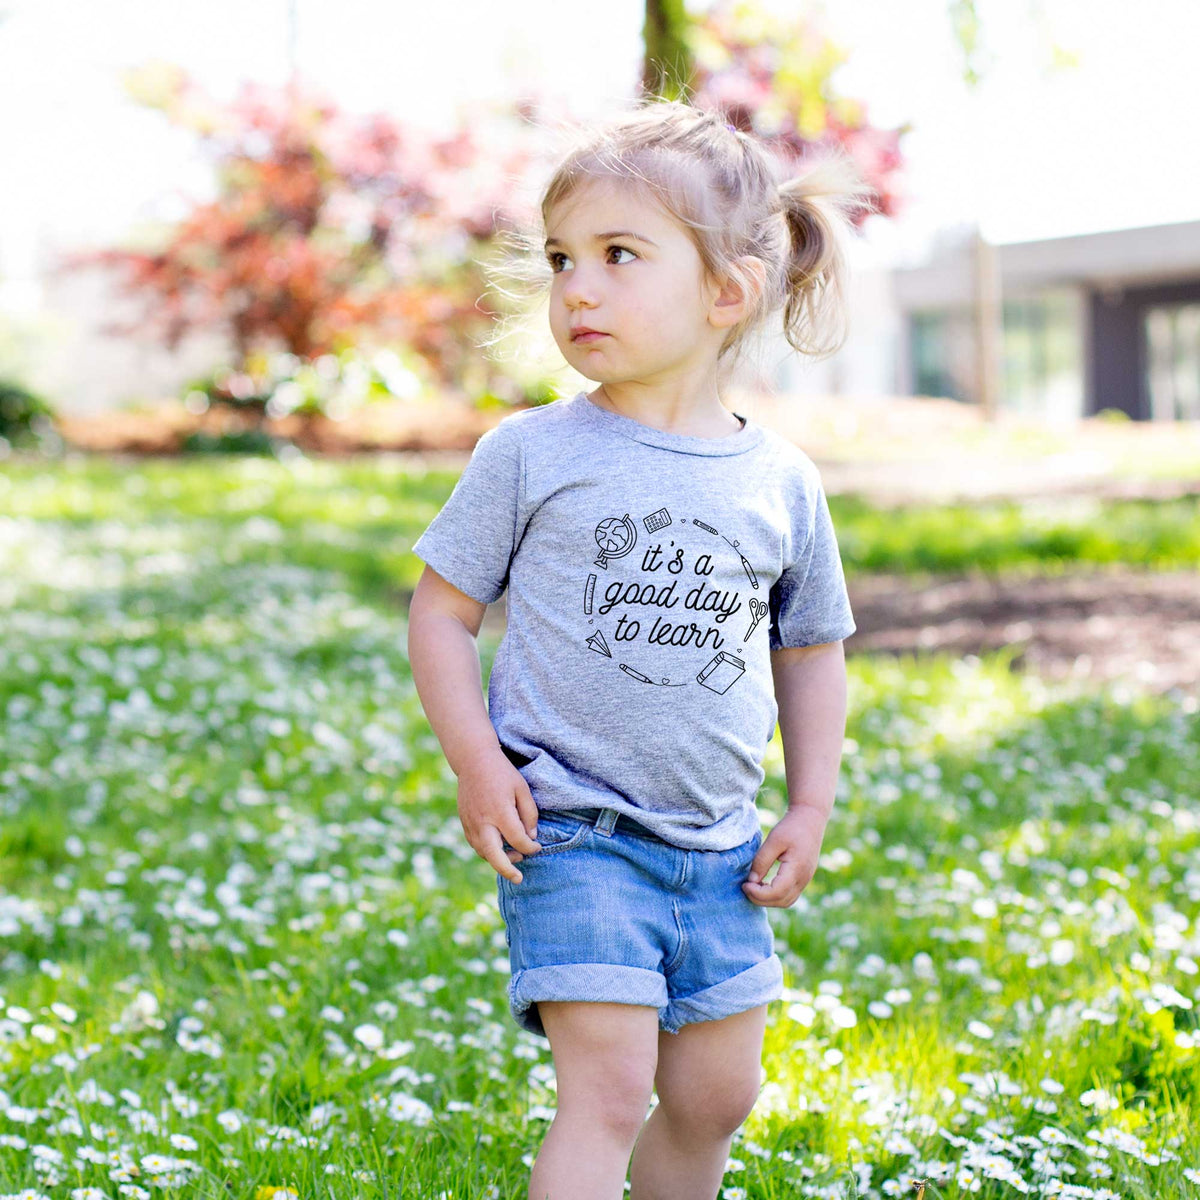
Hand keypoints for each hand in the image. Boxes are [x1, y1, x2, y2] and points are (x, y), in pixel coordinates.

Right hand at [456, 749, 541, 884]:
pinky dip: (487, 851)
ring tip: (514, 858)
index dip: (530, 848)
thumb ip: (529, 814)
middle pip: (493, 855)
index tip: (537, 847)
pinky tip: (499, 848)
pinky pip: (475, 844)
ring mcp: (471, 823)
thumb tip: (531, 837)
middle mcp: (483, 821)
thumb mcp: (522, 789)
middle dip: (507, 870)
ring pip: (483, 852)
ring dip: (498, 860)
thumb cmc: (502, 773)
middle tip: (519, 878)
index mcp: (500, 812)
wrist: (473, 761)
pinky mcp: (464, 823)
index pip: (518, 840)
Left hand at [742, 806, 828, 907]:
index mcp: (797, 869)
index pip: (777, 892)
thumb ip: (762, 861)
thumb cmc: (792, 827)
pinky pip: (789, 895)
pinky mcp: (803, 878)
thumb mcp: (774, 840)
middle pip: (781, 901)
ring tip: (753, 887)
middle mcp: (803, 879)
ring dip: (768, 900)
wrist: (810, 819)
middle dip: (761, 899)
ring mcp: (805, 880)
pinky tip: (763, 885)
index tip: (744, 884)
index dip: (758, 893)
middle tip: (745, 887)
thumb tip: (751, 881)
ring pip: (786, 901)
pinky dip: (775, 896)